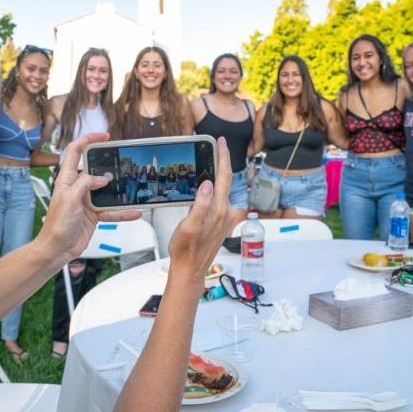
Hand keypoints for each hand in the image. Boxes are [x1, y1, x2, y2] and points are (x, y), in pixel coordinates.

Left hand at [35, 132, 139, 261]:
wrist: (57, 248)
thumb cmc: (56, 225)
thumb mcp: (69, 198)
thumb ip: (85, 184)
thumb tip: (102, 178)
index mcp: (67, 179)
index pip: (76, 152)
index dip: (88, 140)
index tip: (103, 136)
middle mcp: (78, 187)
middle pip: (95, 169)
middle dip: (109, 165)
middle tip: (123, 161)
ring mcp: (87, 201)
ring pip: (107, 191)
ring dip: (119, 191)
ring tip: (132, 187)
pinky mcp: (94, 214)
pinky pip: (112, 210)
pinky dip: (122, 212)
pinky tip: (133, 212)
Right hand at [167, 137, 232, 285]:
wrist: (190, 270)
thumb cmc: (186, 250)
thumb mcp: (188, 227)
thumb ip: (200, 206)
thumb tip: (207, 184)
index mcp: (219, 210)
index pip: (224, 177)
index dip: (223, 157)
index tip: (221, 142)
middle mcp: (226, 213)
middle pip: (226, 180)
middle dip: (222, 161)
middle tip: (217, 145)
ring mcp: (225, 218)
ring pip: (223, 190)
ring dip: (218, 174)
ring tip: (210, 161)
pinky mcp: (221, 223)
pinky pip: (220, 199)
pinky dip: (215, 188)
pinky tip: (207, 186)